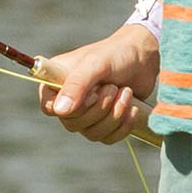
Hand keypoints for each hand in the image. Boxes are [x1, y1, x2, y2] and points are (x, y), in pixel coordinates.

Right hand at [36, 24, 157, 143]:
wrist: (143, 57)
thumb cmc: (115, 54)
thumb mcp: (95, 64)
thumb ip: (76, 85)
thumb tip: (60, 111)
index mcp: (56, 81)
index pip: (48, 107)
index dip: (70, 108)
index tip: (91, 94)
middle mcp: (68, 99)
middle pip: (72, 124)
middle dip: (99, 109)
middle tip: (113, 87)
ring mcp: (86, 113)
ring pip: (92, 134)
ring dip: (114, 116)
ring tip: (126, 92)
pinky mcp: (105, 123)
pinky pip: (108, 138)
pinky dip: (123, 125)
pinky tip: (132, 108)